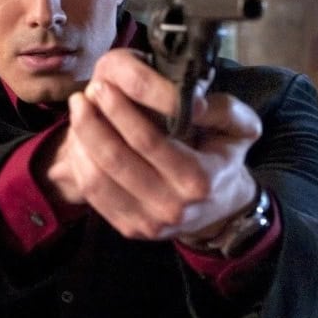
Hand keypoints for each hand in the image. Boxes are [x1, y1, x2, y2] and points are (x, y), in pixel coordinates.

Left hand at [43, 48, 261, 240]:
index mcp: (199, 180)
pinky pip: (94, 196)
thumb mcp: (240, 129)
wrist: (222, 208)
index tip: (102, 86)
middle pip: (116, 160)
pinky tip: (80, 141)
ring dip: (80, 143)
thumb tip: (191, 100)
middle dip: (92, 124)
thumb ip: (222, 109)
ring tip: (78, 114)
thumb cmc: (224, 159)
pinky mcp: (131, 230)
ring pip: (97, 180)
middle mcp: (172, 207)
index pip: (148, 141)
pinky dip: (80, 165)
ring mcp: (150, 223)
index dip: (120, 112)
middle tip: (81, 97)